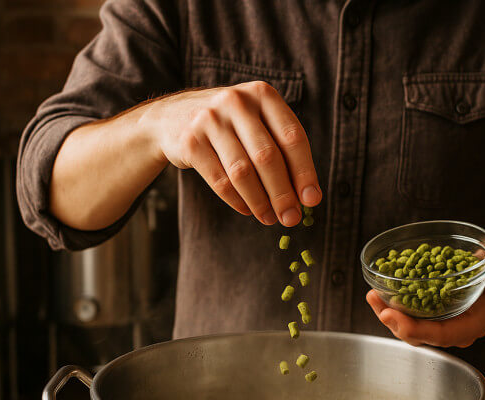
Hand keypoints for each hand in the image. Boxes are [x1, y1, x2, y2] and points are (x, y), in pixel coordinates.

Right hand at [149, 82, 321, 225]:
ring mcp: (210, 120)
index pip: (292, 137)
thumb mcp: (258, 123)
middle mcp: (236, 102)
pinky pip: (219, 180)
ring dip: (260, 201)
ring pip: (242, 172)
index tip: (312, 200)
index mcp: (262, 95)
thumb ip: (283, 151)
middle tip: (292, 218)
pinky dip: (237, 201)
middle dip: (283, 193)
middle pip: (267, 157)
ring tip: (270, 218)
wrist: (172, 117)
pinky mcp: (190, 141)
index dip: (305, 172)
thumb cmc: (231, 126)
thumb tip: (308, 197)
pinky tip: (248, 210)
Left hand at [366, 249, 484, 347]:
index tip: (395, 317)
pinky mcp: (430, 318)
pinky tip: (377, 295)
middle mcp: (454, 331)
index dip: (417, 329)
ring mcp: (440, 326)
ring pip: (410, 330)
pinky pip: (408, 319)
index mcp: (472, 326)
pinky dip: (392, 308)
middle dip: (396, 324)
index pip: (441, 335)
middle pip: (420, 336)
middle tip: (378, 305)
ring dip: (388, 315)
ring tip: (373, 297)